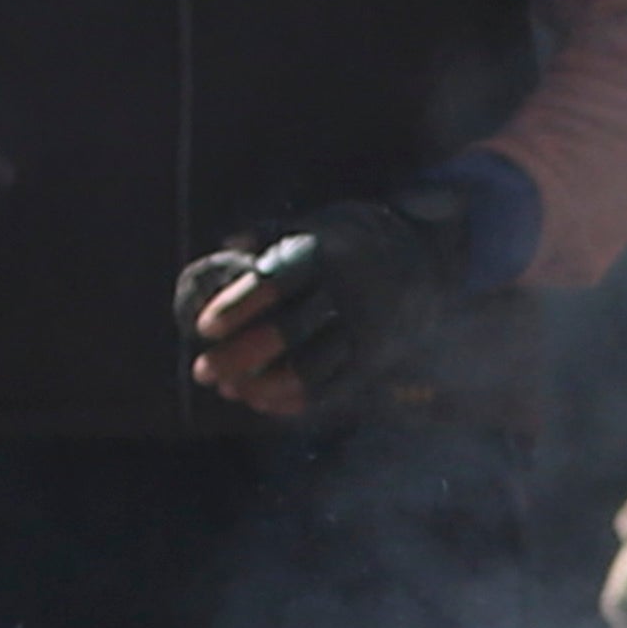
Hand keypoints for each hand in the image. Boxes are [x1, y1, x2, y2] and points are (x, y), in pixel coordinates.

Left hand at [180, 193, 471, 425]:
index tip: (203, 328)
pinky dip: (296, 398)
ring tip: (230, 391)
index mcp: (324, 254)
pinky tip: (264, 402)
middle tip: (203, 372)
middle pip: (287, 331)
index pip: (275, 283)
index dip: (236, 307)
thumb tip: (225, 247)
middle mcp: (346, 292)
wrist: (423, 255)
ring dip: (264, 384)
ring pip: (310, 365)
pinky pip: (334, 385)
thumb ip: (267, 234)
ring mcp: (364, 327)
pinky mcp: (375, 355)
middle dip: (239, 356)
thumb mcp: (314, 225)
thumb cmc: (350, 240)